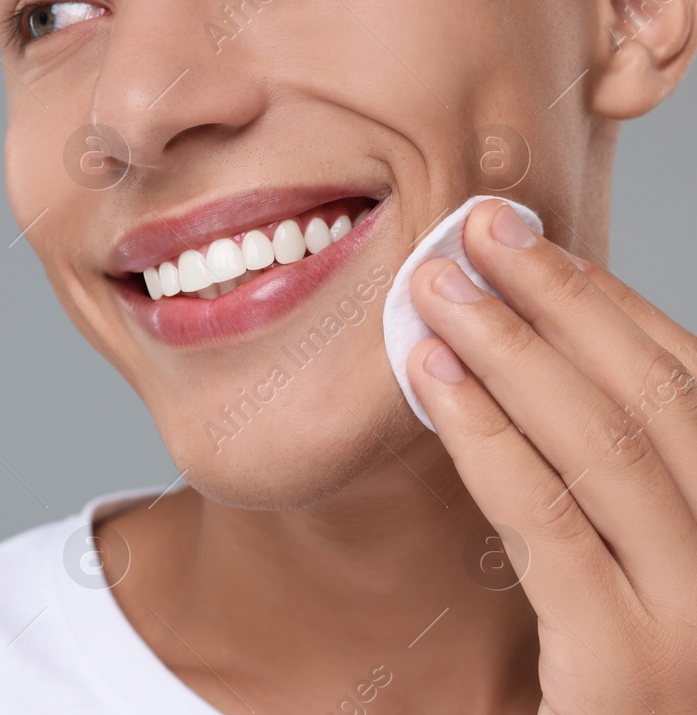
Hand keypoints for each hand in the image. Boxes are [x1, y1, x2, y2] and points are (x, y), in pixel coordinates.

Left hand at [406, 199, 696, 713]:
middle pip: (659, 401)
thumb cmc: (608, 689)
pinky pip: (549, 521)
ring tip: (438, 286)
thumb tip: (538, 372)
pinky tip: (432, 376)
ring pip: (607, 447)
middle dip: (564, 300)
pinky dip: (487, 433)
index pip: (691, 390)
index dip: (611, 304)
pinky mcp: (625, 670)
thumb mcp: (626, 581)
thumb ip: (605, 495)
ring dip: (513, 347)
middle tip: (478, 229)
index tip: (533, 244)